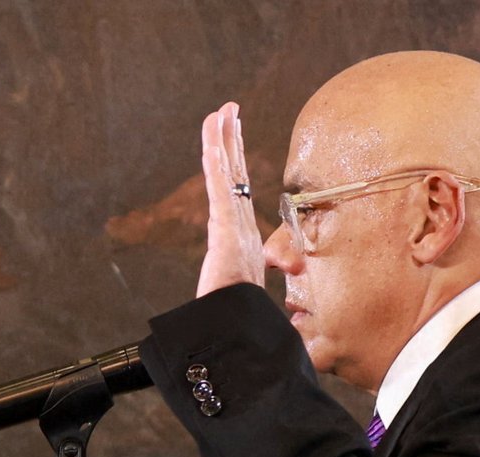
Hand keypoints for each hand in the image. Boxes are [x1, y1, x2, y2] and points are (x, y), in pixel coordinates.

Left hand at [196, 101, 266, 297]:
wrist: (236, 324)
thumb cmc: (238, 311)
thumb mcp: (241, 291)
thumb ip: (247, 285)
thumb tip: (266, 297)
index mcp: (242, 233)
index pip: (237, 188)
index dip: (235, 161)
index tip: (234, 138)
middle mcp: (241, 222)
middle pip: (235, 171)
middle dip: (232, 138)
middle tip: (230, 110)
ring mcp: (233, 222)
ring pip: (227, 172)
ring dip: (223, 139)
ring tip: (222, 111)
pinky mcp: (224, 226)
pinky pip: (219, 187)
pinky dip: (216, 162)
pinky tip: (213, 140)